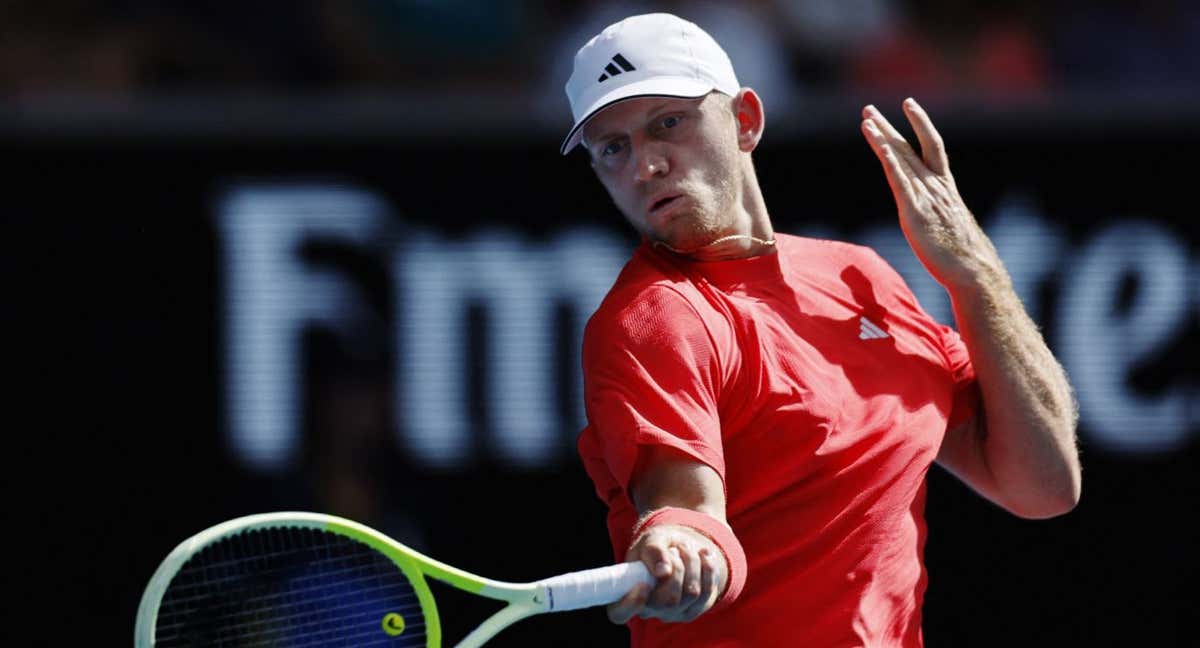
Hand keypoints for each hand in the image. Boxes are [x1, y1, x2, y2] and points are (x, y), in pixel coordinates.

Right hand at [607, 524, 724, 623]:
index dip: (629, 605)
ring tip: (686, 548)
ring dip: (693, 563)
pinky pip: (708, 593)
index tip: (643, 586)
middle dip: (678, 567)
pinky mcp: (693, 611)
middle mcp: (648, 609)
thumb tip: (663, 572)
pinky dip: (709, 569)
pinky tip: (705, 555)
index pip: (619, 613)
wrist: (678, 548)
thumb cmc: (657, 546)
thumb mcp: (650, 540)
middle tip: (675, 549)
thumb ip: (653, 552)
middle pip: (668, 600)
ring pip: (691, 593)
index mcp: (626, 592)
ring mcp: (671, 614)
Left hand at [860, 99, 1002, 291]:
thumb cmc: (962, 256)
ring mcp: (925, 197)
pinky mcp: (915, 212)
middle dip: (887, 127)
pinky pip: (900, 179)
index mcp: (945, 187)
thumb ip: (938, 216)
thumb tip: (932, 220)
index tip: (908, 105)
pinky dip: (889, 160)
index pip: (931, 146)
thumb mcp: (948, 228)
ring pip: (901, 159)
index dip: (920, 124)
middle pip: (909, 147)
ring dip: (882, 138)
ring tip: (866, 119)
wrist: (973, 270)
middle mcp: (935, 186)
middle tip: (868, 109)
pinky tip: (878, 145)